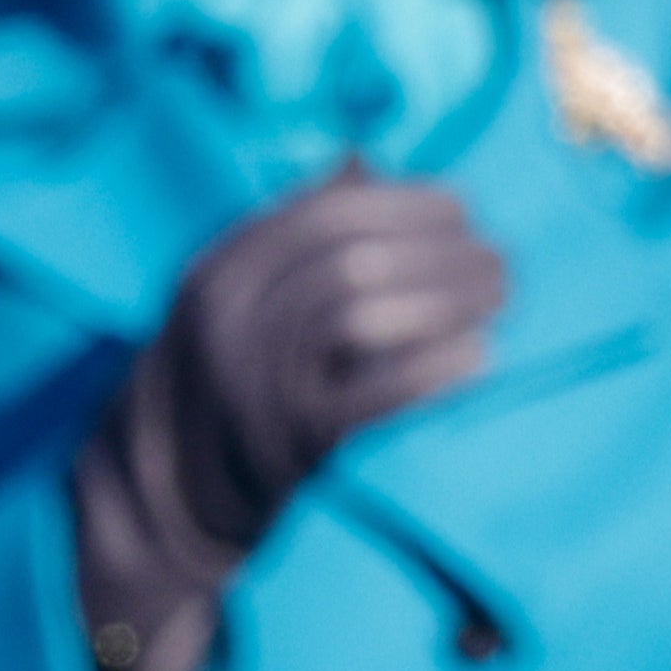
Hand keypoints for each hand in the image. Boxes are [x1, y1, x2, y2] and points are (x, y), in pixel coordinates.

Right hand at [74, 168, 505, 670]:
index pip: (327, 212)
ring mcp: (251, 388)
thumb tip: (368, 159)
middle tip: (499, 260)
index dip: (408, 203)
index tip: (464, 211)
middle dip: (441, 252)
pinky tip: (479, 358)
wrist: (172, 511)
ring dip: (447, 298)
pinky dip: (438, 369)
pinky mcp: (292, 450)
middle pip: (353, 259)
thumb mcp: (239, 302)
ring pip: (362, 311)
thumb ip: (295, 234)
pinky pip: (377, 395)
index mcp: (216, 273)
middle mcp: (222, 324)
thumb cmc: (233, 389)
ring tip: (498, 298)